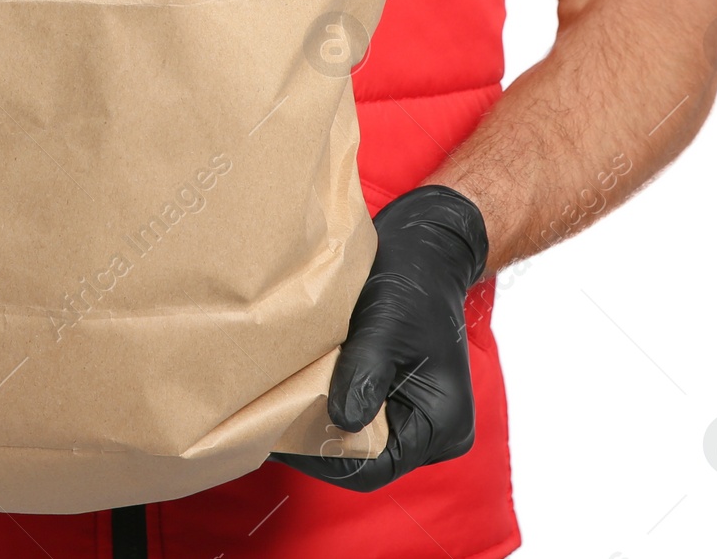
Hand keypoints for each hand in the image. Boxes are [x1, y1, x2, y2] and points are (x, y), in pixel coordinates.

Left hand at [273, 185, 487, 491]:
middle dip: (321, 438)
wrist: (425, 251)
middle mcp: (434, 432)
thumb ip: (364, 375)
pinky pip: (361, 415)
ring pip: (359, 437)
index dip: (325, 457)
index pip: (376, 466)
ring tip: (284, 401)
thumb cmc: (411, 283)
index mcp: (442, 424)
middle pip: (366, 456)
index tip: (282, 436)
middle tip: (274, 416)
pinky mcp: (400, 399)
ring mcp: (417, 416)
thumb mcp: (384, 326)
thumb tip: (340, 422)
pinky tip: (303, 387)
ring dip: (323, 420)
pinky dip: (332, 403)